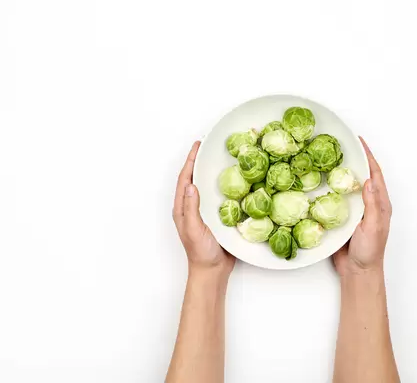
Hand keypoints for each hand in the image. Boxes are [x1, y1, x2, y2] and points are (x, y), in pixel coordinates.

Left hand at [173, 141, 234, 277]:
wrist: (212, 271)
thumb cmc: (201, 253)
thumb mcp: (194, 229)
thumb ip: (191, 208)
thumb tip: (190, 185)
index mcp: (183, 208)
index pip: (185, 179)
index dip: (190, 161)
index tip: (197, 146)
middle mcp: (193, 207)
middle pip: (194, 179)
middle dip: (199, 161)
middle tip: (209, 146)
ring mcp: (204, 212)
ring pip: (206, 186)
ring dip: (210, 171)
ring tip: (219, 157)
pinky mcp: (217, 217)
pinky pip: (219, 196)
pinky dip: (223, 185)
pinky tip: (233, 179)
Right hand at [333, 137, 391, 275]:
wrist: (358, 272)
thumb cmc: (369, 252)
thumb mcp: (373, 227)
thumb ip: (372, 205)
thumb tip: (369, 181)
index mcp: (380, 203)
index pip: (375, 174)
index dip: (368, 156)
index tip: (358, 141)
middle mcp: (368, 203)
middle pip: (361, 175)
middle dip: (353, 159)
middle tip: (340, 144)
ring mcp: (355, 210)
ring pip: (347, 185)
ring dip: (340, 172)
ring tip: (328, 157)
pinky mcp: (342, 218)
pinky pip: (335, 198)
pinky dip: (329, 188)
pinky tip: (320, 183)